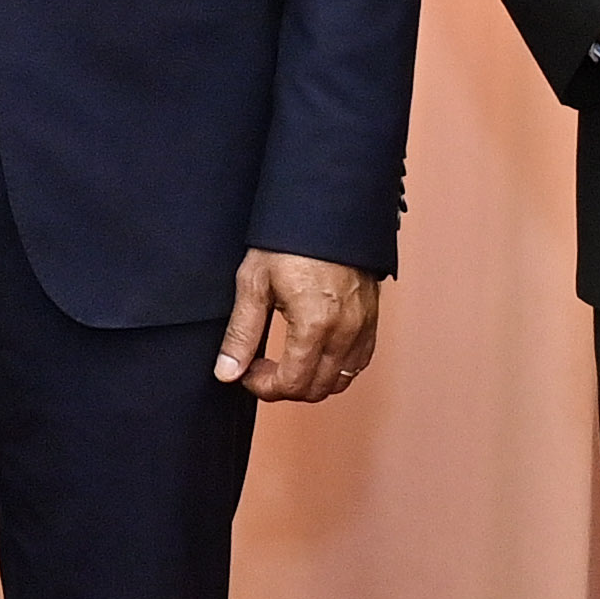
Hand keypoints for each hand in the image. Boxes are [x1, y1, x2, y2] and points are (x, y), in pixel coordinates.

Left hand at [218, 252, 380, 400]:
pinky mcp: (372, 320)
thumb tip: (227, 372)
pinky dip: (335, 368)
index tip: (248, 373)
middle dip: (284, 387)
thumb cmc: (290, 240)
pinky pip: (358, 362)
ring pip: (339, 381)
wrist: (328, 208)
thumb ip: (241, 333)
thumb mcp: (254, 282)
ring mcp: (363, 327)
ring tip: (286, 361)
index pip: (292, 383)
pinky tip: (313, 352)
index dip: (264, 388)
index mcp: (314, 325)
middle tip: (261, 367)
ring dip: (310, 381)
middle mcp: (345, 331)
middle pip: (316, 389)